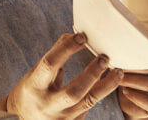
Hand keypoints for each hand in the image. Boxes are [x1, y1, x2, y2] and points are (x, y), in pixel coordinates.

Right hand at [0, 33, 123, 119]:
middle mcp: (47, 105)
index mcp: (34, 86)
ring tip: (118, 71)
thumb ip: (54, 57)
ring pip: (88, 102)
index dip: (66, 49)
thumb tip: (73, 36)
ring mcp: (61, 118)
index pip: (50, 65)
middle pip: (74, 92)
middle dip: (92, 73)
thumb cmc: (30, 92)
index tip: (82, 37)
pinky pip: (90, 108)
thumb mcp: (34, 73)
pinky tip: (112, 82)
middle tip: (104, 58)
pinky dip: (102, 94)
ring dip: (106, 85)